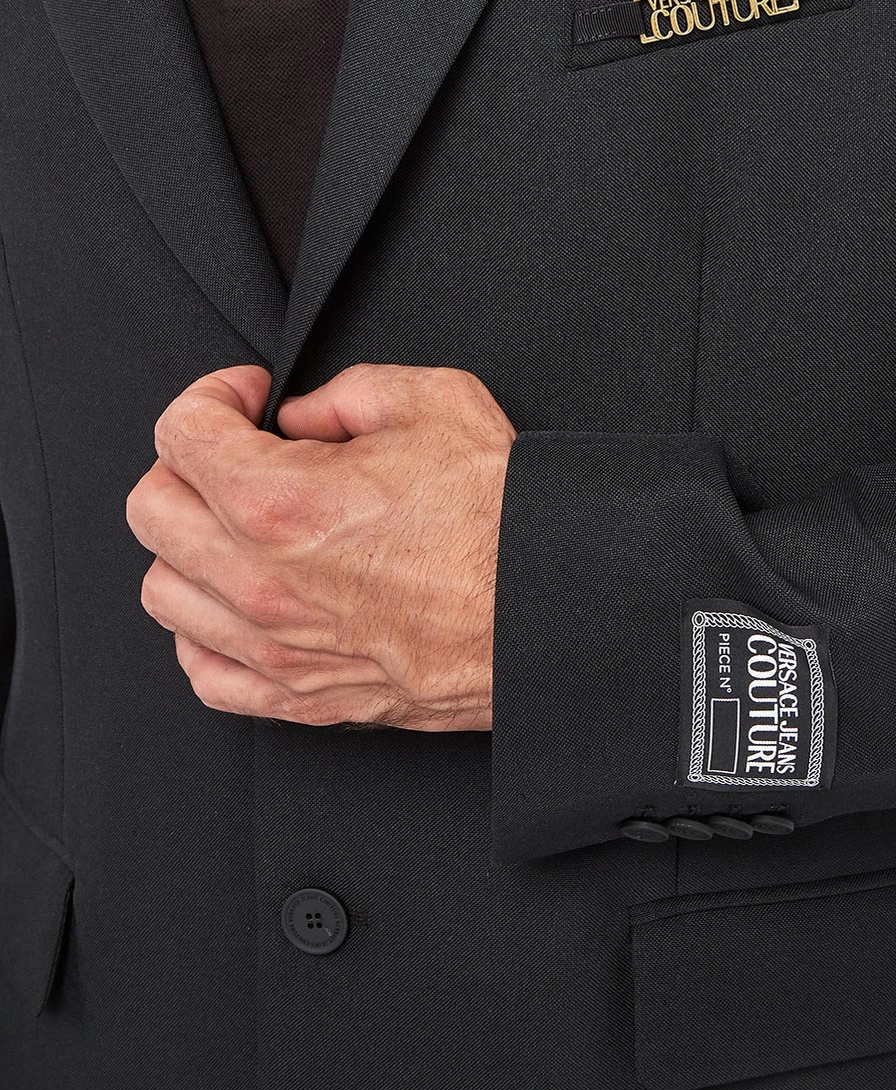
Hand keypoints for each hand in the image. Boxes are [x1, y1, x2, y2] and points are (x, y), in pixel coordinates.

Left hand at [126, 362, 515, 731]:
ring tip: (240, 524)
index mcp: (281, 503)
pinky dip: (206, 629)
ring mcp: (275, 647)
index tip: (248, 396)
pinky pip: (201, 670)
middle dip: (187, 463)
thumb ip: (345, 392)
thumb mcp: (434, 401)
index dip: (215, 394)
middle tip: (238, 450)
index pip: (180, 433)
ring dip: (188, 545)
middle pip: (151, 509)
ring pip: (162, 591)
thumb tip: (302, 414)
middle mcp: (261, 581)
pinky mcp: (300, 697)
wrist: (550, 609)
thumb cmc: (502, 517)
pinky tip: (245, 597)